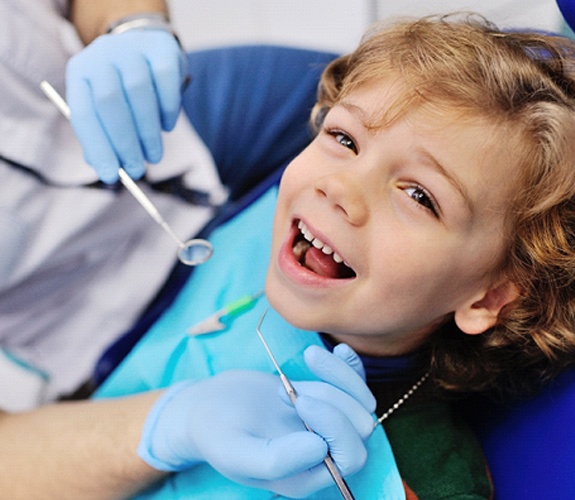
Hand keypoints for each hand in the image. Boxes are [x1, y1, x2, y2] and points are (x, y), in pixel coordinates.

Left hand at [66, 29, 185, 182]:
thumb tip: (108, 170)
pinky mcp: (162, 49)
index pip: (83, 113)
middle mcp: (101, 54)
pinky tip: (167, 127)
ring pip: (138, 93)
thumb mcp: (105, 109)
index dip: (97, 147)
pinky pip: (166, 83)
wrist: (146, 47)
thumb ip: (103, 137)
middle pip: (109, 101)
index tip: (111, 177)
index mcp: (80, 72)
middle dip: (124, 143)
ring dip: (148, 133)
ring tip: (154, 156)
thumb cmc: (122, 89)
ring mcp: (132, 48)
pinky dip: (168, 111)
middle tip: (136, 170)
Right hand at [138, 345, 375, 497]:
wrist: (207, 407)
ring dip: (335, 379)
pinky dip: (350, 366)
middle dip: (331, 399)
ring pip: (360, 402)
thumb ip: (275, 460)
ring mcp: (325, 426)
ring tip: (292, 375)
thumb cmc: (216, 433)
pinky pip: (354, 384)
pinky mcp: (323, 400)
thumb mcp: (235, 451)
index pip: (350, 456)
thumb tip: (321, 449)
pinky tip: (339, 350)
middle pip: (360, 428)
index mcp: (307, 476)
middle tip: (286, 390)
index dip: (335, 426)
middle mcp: (323, 455)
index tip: (299, 399)